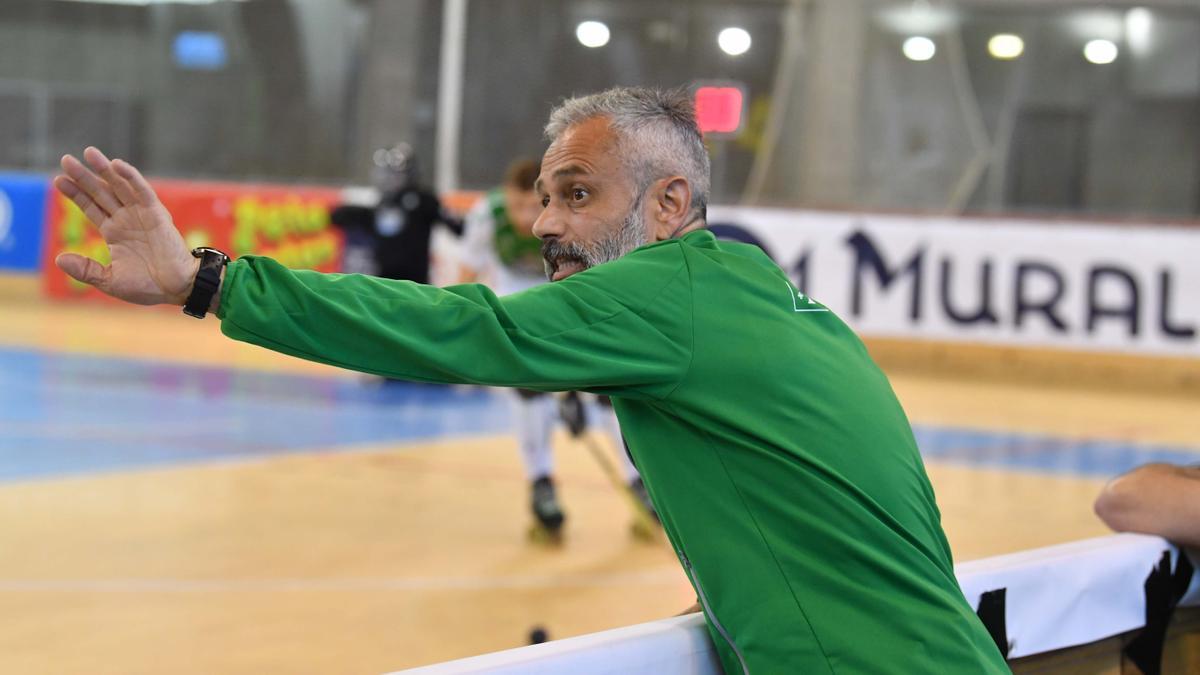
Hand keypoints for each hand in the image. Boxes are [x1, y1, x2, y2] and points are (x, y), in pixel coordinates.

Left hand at [53, 147, 198, 305]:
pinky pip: (142, 191)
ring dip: (105, 170)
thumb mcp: (110, 281)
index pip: (91, 207)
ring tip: (88, 153)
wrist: (177, 288)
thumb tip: (58, 259)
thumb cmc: (148, 287)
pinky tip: (117, 165)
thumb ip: (85, 269)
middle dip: (84, 176)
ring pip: (119, 187)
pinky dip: (131, 177)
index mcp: (115, 233)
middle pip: (101, 192)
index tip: (58, 180)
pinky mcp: (157, 213)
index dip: (76, 194)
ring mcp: (141, 214)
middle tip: (66, 160)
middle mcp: (126, 219)